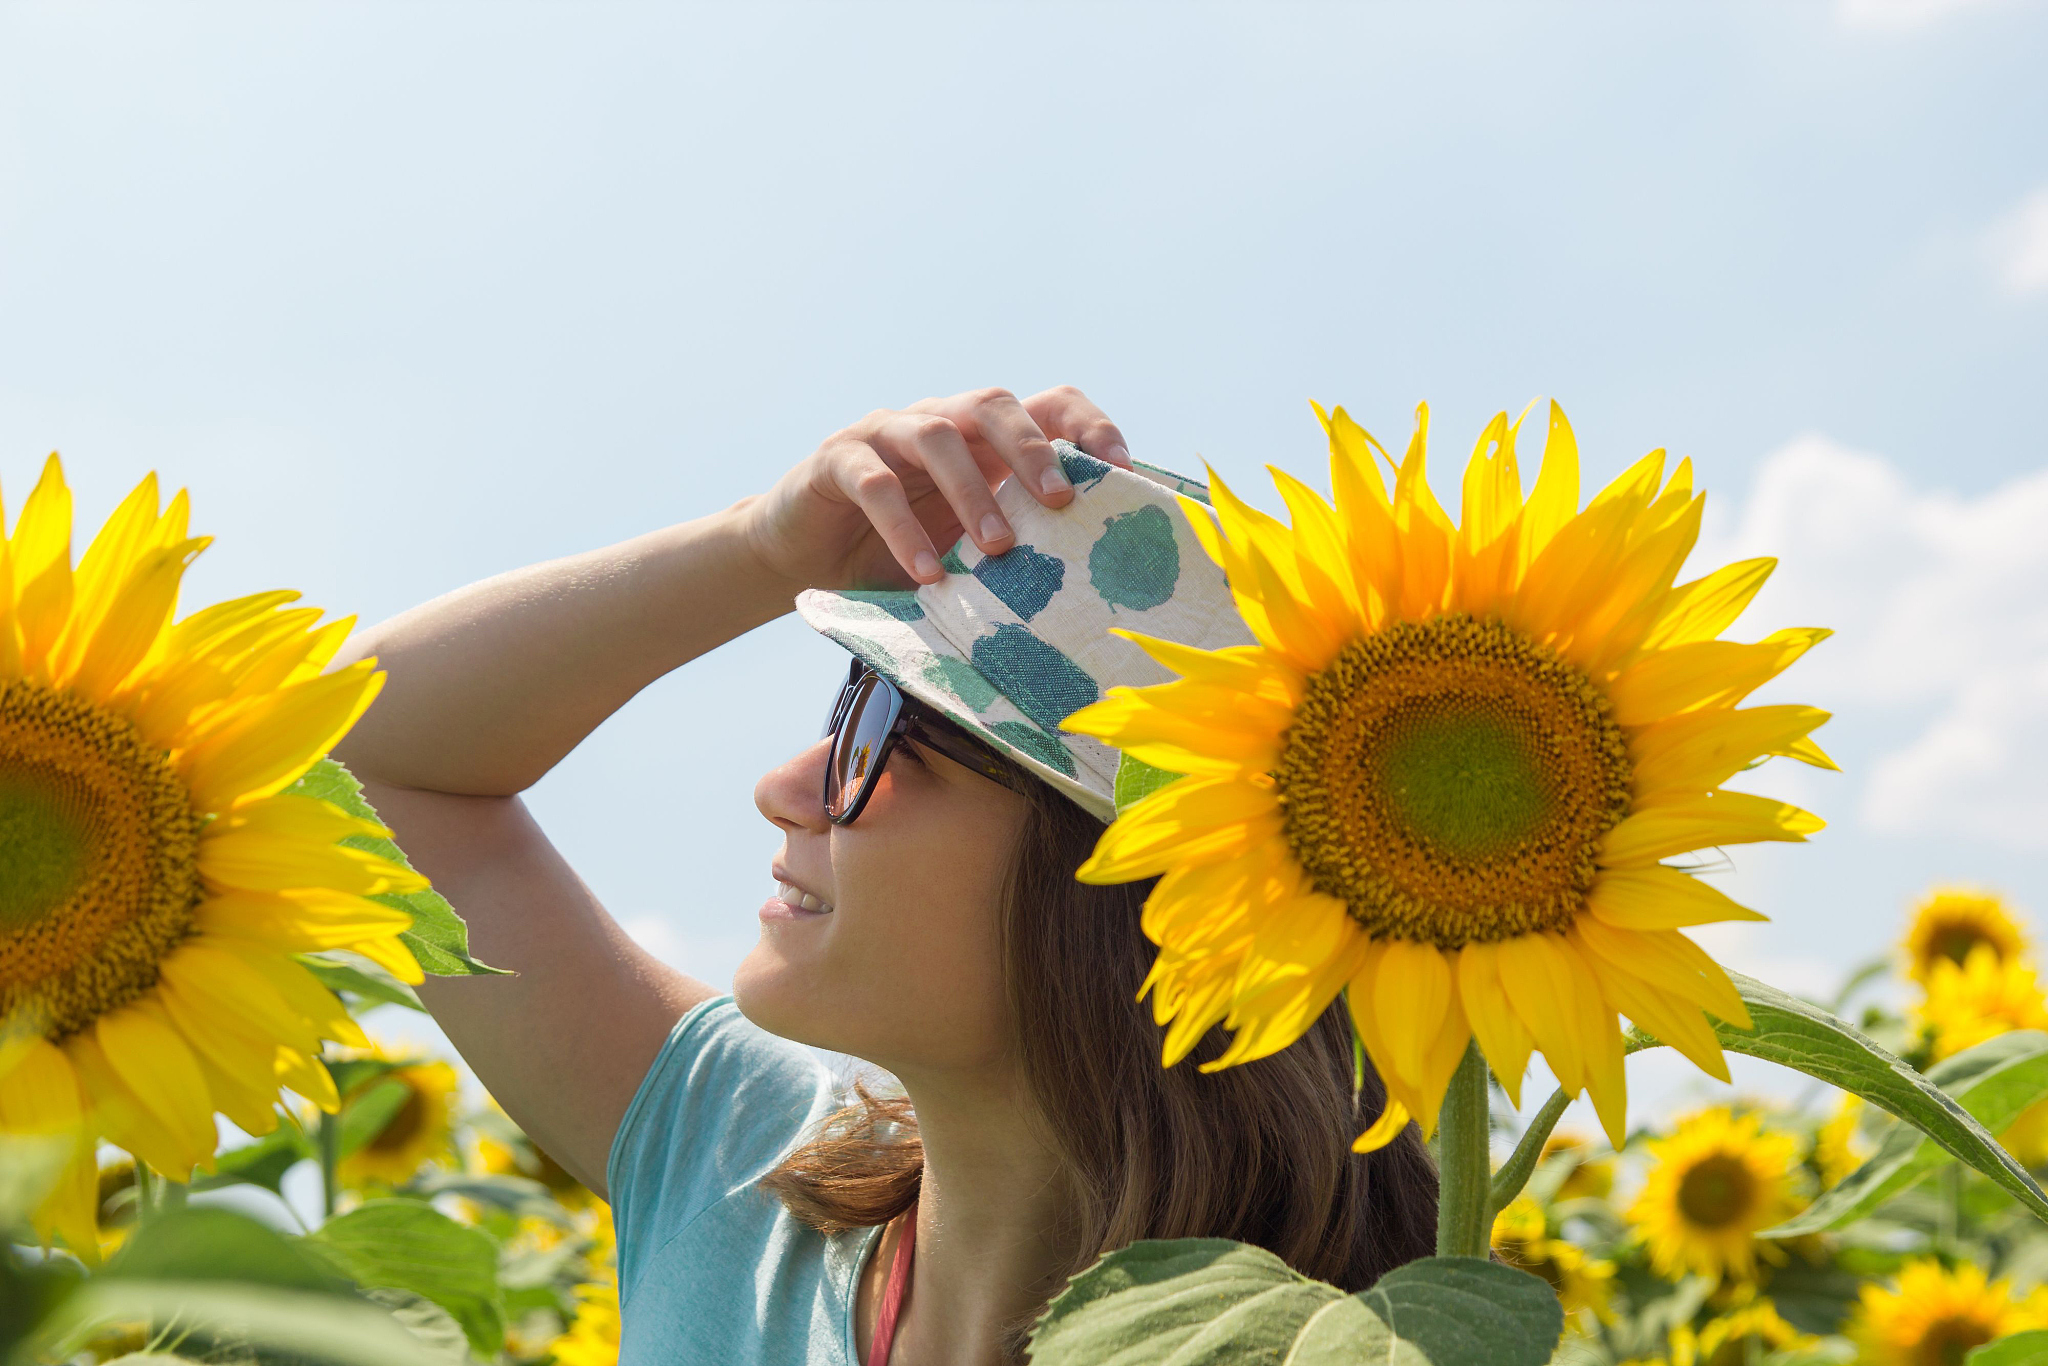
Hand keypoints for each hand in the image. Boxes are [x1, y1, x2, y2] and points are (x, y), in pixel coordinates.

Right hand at [739, 385, 1130, 591]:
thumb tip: (1100, 581)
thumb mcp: (966, 547)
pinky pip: (874, 484)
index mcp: (982, 436)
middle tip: (1062, 502)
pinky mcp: (836, 460)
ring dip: (973, 491)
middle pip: (993, 404)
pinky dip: (904, 528)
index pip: (1048, 404)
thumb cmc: (899, 553)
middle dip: (1034, 448)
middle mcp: (937, 419)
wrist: (802, 557)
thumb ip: (1018, 543)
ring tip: (998, 548)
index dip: (1089, 426)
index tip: (1123, 470)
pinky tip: (927, 573)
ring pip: (937, 436)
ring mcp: (884, 433)